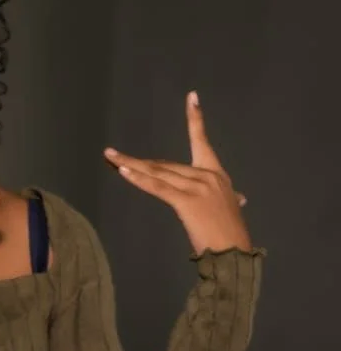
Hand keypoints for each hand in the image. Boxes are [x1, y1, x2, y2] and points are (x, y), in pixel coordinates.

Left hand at [104, 91, 251, 253]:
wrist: (235, 253)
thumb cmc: (230, 234)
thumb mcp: (231, 210)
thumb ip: (230, 199)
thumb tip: (240, 198)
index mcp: (216, 174)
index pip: (202, 141)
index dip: (195, 118)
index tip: (191, 96)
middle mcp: (206, 175)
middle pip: (164, 164)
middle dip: (137, 161)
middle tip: (111, 155)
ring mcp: (197, 187)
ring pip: (157, 173)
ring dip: (130, 166)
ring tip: (110, 157)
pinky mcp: (186, 202)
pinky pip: (158, 188)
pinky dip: (139, 180)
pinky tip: (123, 171)